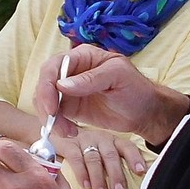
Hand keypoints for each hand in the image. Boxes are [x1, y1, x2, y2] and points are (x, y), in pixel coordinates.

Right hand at [33, 44, 181, 144]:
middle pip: (45, 83)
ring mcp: (68, 90)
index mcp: (82, 56)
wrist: (144, 112)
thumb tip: (61, 85)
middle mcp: (71, 71)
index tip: (52, 107)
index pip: (54, 66)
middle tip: (53, 122)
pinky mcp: (70, 107)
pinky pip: (54, 115)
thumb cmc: (136, 89)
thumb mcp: (118, 77)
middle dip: (45, 104)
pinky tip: (70, 132)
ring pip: (45, 100)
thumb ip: (91, 79)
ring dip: (51, 118)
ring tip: (67, 132)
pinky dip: (56, 125)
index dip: (47, 85)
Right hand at [52, 128, 144, 188]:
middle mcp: (100, 138)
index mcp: (113, 140)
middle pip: (110, 156)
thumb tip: (134, 182)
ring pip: (94, 159)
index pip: (127, 147)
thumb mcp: (103, 152)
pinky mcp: (69, 144)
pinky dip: (81, 173)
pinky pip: (76, 158)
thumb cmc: (87, 149)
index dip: (134, 158)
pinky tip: (85, 185)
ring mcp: (84, 140)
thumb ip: (115, 163)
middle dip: (116, 174)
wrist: (60, 131)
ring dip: (98, 178)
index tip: (140, 172)